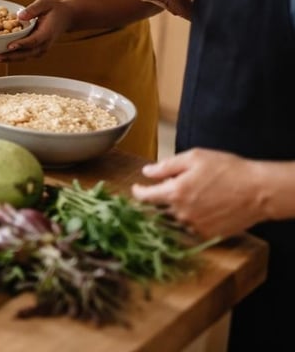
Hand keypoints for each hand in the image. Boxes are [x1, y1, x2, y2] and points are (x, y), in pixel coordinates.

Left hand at [0, 0, 72, 61]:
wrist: (66, 17)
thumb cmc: (54, 8)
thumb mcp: (45, 3)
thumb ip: (33, 8)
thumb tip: (20, 16)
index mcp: (47, 32)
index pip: (34, 41)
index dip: (21, 44)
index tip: (9, 46)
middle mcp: (45, 43)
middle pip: (27, 53)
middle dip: (11, 57)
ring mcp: (41, 48)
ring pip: (25, 57)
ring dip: (10, 60)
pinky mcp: (37, 50)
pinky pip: (24, 56)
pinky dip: (13, 57)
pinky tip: (1, 56)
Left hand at [132, 148, 263, 238]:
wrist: (258, 191)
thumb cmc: (227, 169)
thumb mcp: (194, 158)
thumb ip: (166, 166)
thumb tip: (146, 172)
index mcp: (174, 193)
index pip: (145, 197)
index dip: (138, 192)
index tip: (136, 188)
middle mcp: (181, 213)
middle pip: (159, 210)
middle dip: (159, 200)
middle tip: (168, 189)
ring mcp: (195, 226)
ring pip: (175, 220)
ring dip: (174, 211)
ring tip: (188, 198)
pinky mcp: (209, 235)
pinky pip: (191, 229)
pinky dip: (190, 220)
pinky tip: (200, 209)